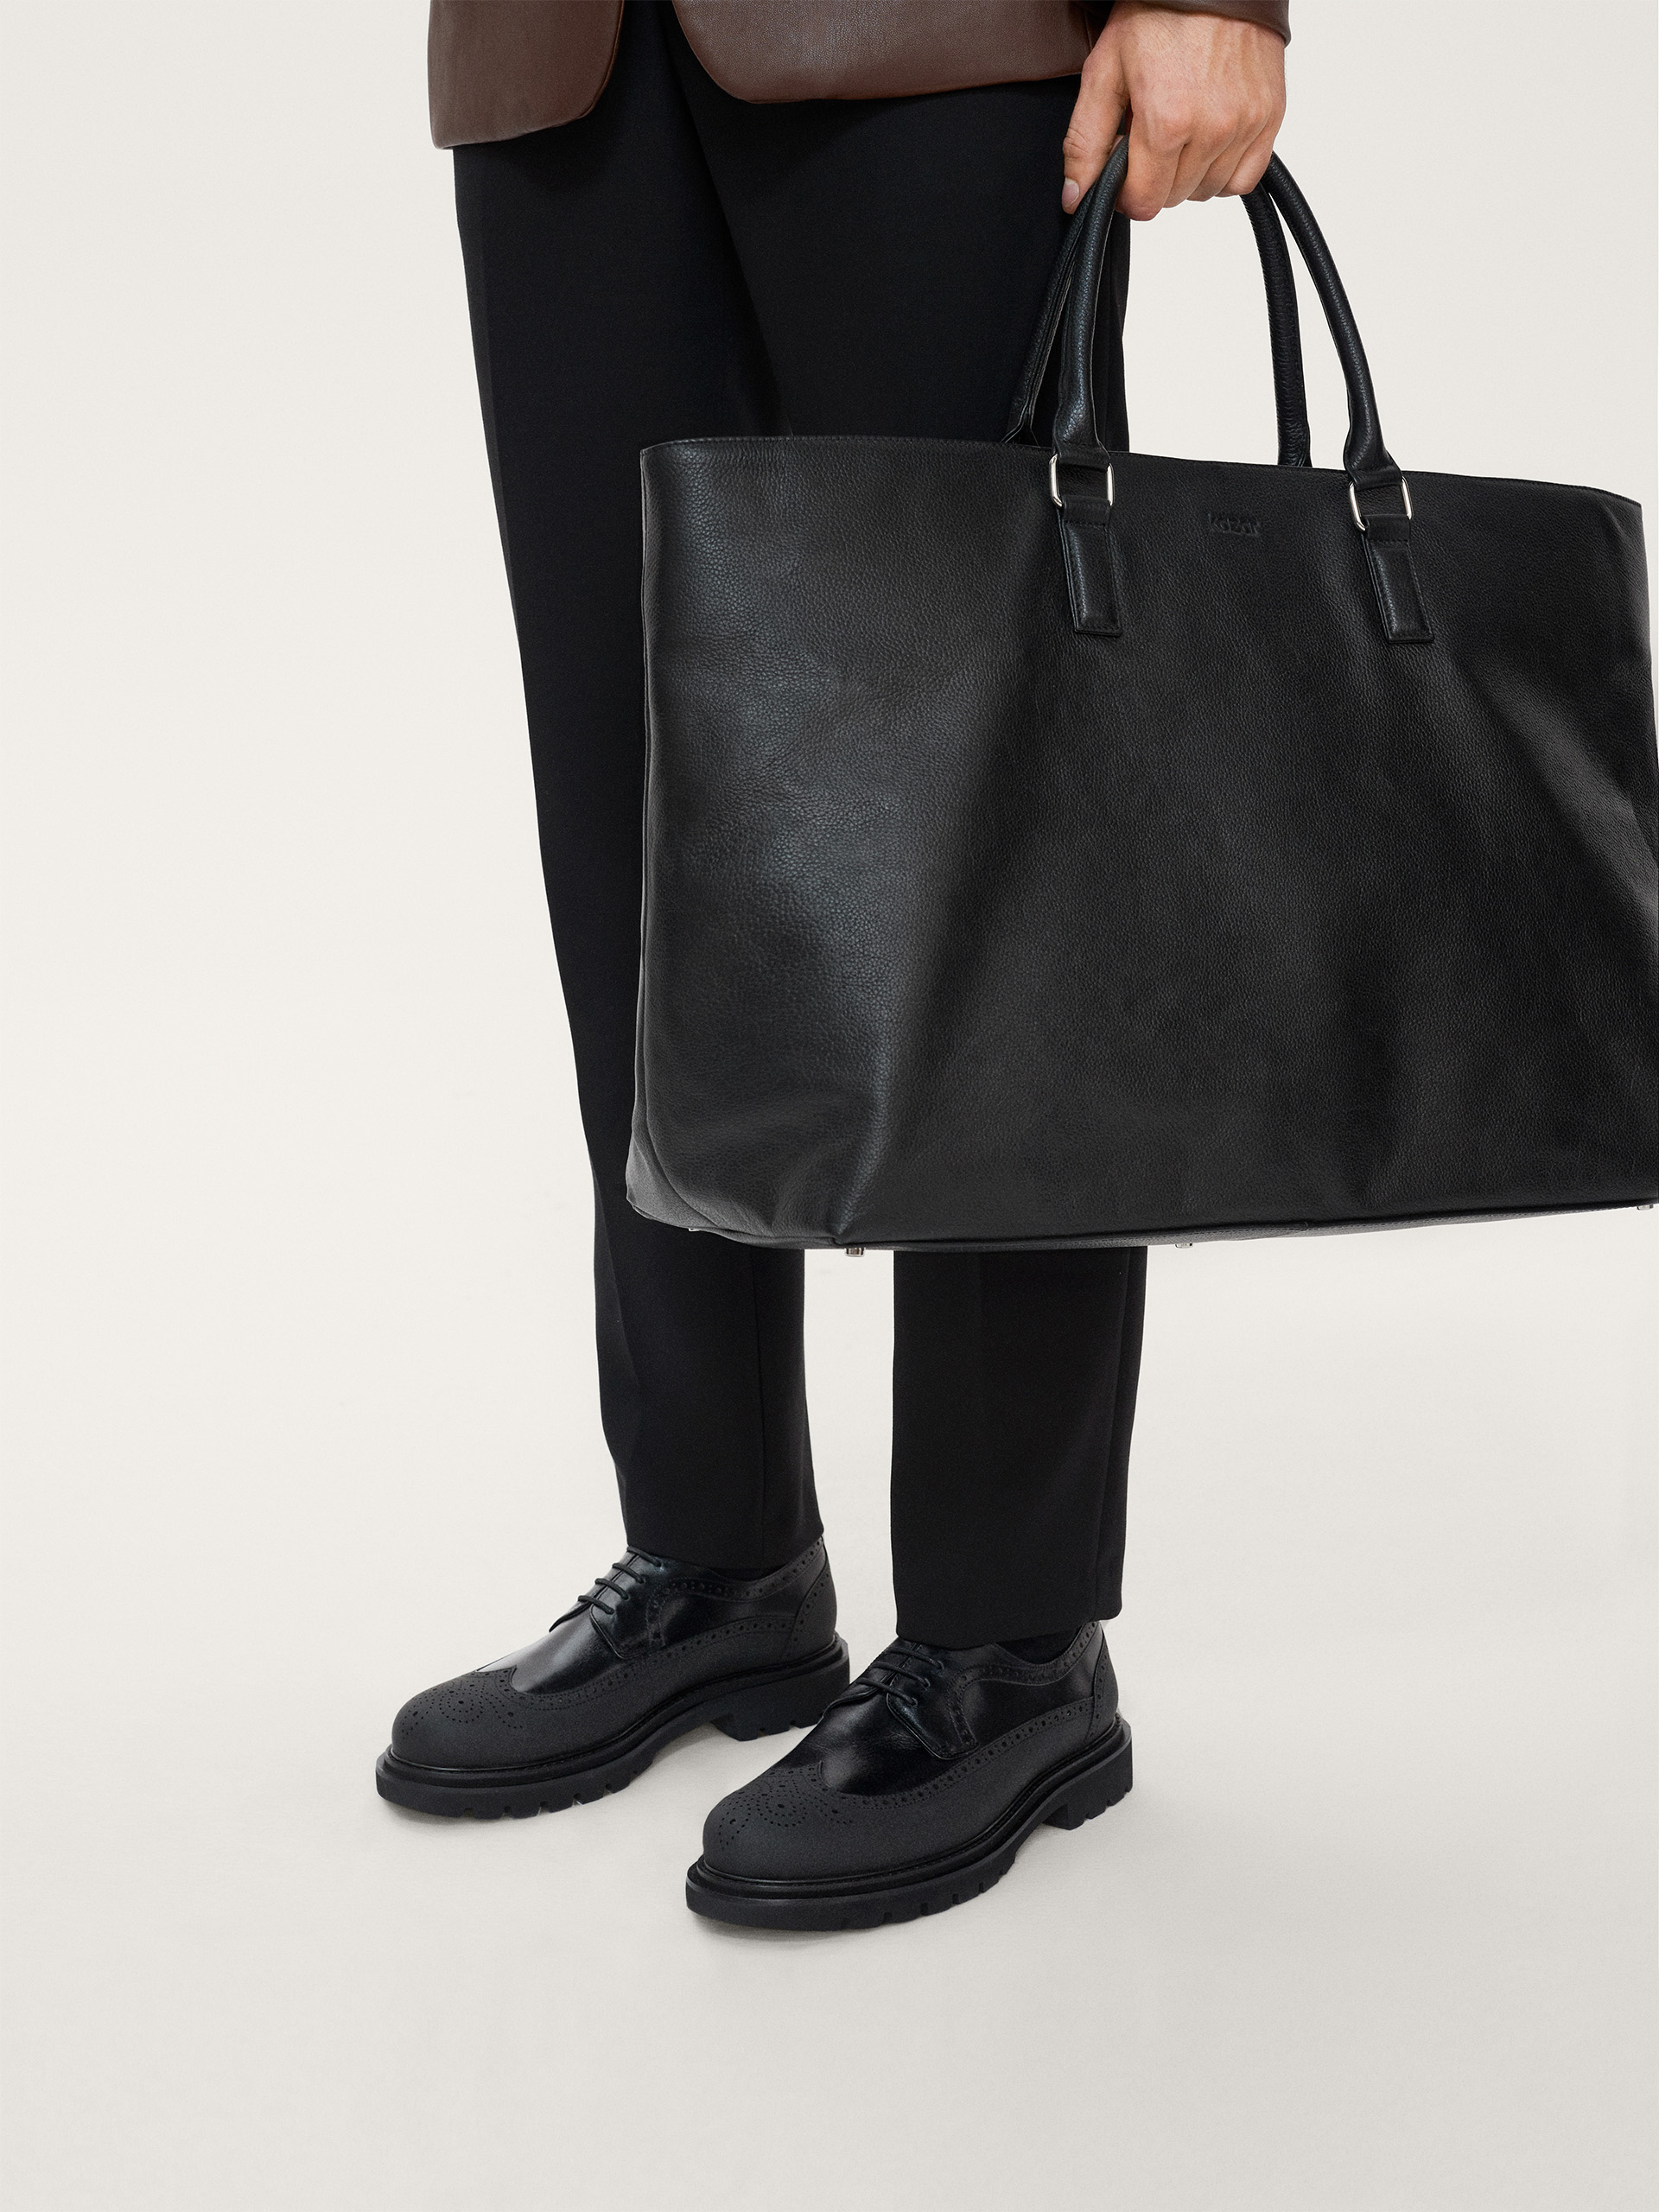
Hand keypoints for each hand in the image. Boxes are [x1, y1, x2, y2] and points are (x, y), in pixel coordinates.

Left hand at [1061, 3, 1285, 219]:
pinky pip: (1244, 178)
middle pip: (1174, 198)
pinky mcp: (1270, 116)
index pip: (1144, 203)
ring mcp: (1246, 124)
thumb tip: (1074, 198)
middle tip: (1149, 135)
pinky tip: (1208, 142)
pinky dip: (1225, 170)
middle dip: (1155, 177)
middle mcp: (1213, 128)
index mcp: (1167, 121)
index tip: (1123, 169)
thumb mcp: (1105, 72)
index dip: (1126, 192)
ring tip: (1180, 130)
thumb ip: (1086, 142)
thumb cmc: (1158, 12)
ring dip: (1189, 174)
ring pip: (1208, 190)